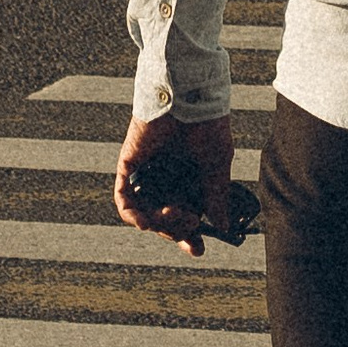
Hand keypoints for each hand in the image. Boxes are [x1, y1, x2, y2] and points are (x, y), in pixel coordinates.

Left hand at [114, 111, 236, 257]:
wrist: (189, 98)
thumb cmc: (207, 125)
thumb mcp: (216, 165)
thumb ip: (216, 195)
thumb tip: (223, 225)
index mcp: (188, 179)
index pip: (185, 216)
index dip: (189, 235)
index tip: (198, 248)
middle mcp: (166, 179)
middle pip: (165, 220)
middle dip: (177, 230)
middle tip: (190, 229)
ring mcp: (147, 174)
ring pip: (146, 213)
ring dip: (158, 223)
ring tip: (172, 214)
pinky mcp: (130, 166)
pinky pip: (124, 199)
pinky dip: (132, 214)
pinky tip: (145, 222)